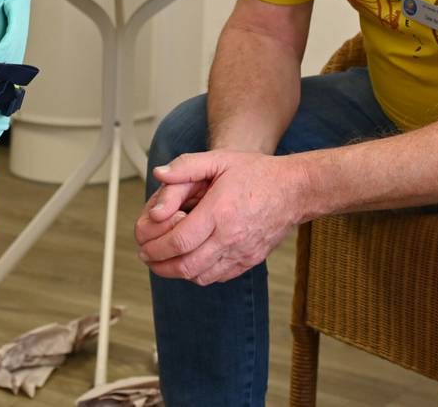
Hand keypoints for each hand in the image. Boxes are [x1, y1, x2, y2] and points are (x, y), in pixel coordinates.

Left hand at [134, 150, 306, 285]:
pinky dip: (198, 274)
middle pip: (186, 265)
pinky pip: (217, 277)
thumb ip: (186, 166)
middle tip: (147, 256)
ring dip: (176, 272)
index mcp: (220, 211)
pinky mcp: (249, 261)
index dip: (156, 246)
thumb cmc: (256, 172)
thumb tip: (159, 175)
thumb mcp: (219, 160)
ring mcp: (242, 253)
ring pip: (200, 276)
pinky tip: (189, 261)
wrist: (294, 190)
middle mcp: (231, 237)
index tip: (143, 244)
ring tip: (162, 260)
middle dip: (159, 264)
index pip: (179, 240)